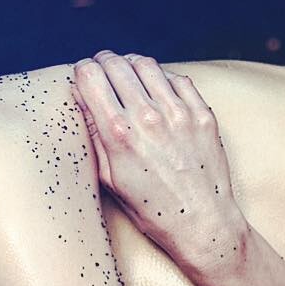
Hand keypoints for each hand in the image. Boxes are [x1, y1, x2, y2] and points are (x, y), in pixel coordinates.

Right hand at [71, 50, 249, 276]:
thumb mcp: (110, 179)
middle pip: (116, 64)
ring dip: (130, 64)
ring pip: (147, 65)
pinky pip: (177, 79)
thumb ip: (96, 136)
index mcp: (119, 134)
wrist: (201, 223)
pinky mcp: (202, 114)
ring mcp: (179, 112)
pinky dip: (161, 77)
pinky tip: (155, 88)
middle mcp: (148, 117)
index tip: (81, 75)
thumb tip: (83, 101)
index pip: (91, 77)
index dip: (82, 72)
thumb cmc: (151, 210)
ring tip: (126, 72)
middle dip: (102, 62)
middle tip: (99, 67)